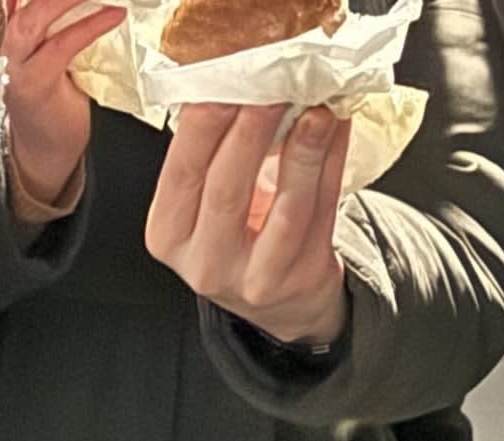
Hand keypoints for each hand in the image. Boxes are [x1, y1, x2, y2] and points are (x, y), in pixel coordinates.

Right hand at [2, 0, 126, 203]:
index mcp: (9, 24)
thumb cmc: (56, 92)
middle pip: (21, 1)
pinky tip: (113, 15)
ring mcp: (14, 63)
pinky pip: (59, 47)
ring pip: (33, 18)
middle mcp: (4, 40)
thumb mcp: (55, 44)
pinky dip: (87, 27)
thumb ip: (59, 17)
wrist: (47, 147)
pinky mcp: (33, 85)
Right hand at [146, 104, 352, 343]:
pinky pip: (322, 214)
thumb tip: (241, 79)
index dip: (202, 126)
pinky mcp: (301, 278)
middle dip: (251, 132)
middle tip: (272, 86)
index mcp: (168, 233)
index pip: (182, 173)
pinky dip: (331, 165)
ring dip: (303, 149)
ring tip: (315, 108)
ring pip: (285, 207)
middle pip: (227, 189)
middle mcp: (204, 263)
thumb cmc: (239, 232)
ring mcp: (255, 279)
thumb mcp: (206, 201)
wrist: (279, 298)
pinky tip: (335, 132)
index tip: (223, 81)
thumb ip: (215, 151)